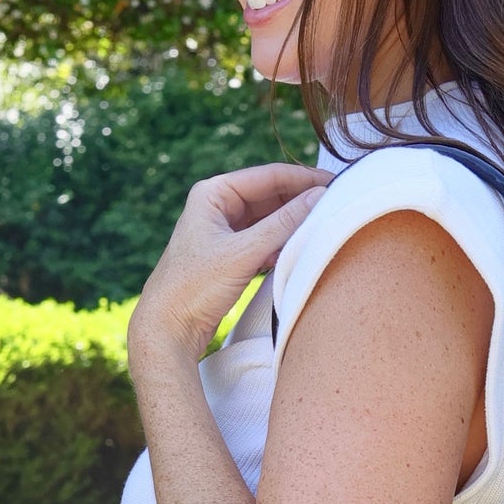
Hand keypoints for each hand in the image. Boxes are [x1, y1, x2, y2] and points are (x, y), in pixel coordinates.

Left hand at [128, 163, 328, 368]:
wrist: (166, 328)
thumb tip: (320, 196)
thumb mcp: (244, 253)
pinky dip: (281, 244)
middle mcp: (216, 206)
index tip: (337, 183)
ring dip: (292, 224)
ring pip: (269, 219)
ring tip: (322, 227)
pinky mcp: (228, 254)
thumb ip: (283, 224)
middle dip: (300, 201)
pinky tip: (297, 251)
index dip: (304, 179)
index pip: (268, 176)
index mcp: (213, 193)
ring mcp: (223, 230)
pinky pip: (263, 240)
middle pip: (270, 195)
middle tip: (336, 206)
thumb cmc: (194, 287)